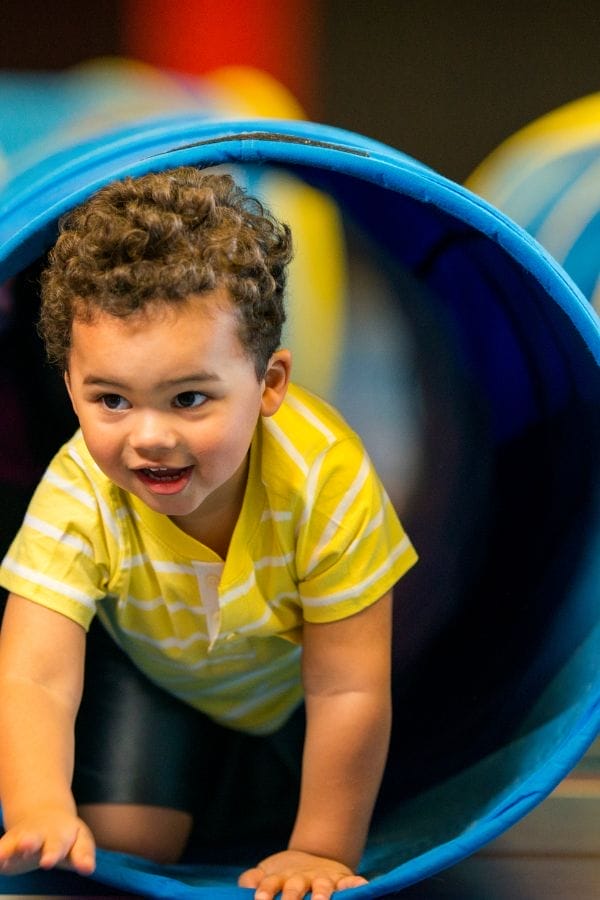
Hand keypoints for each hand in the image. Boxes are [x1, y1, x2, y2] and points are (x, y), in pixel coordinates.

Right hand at [0, 809, 95, 875]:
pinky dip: (1, 852)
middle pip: (53, 844)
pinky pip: (3, 846)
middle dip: (52, 852)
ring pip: (24, 840)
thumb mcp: (79, 844)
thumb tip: (88, 868)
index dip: (83, 859)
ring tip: (18, 849)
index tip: (87, 868)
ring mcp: (27, 837)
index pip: (79, 848)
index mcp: (69, 838)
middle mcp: (49, 836)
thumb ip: (83, 857)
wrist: (42, 814)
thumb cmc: (65, 835)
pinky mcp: (9, 842)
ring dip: (22, 845)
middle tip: (49, 862)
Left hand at [238, 849, 367, 899]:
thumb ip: (252, 880)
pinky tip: (362, 886)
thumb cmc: (283, 875)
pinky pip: (350, 881)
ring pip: (322, 887)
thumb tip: (244, 886)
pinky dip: (356, 884)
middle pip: (294, 888)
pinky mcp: (340, 879)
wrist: (313, 856)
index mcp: (280, 878)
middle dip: (291, 898)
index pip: (269, 885)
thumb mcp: (266, 874)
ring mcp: (321, 879)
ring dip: (321, 894)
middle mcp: (300, 878)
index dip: (264, 892)